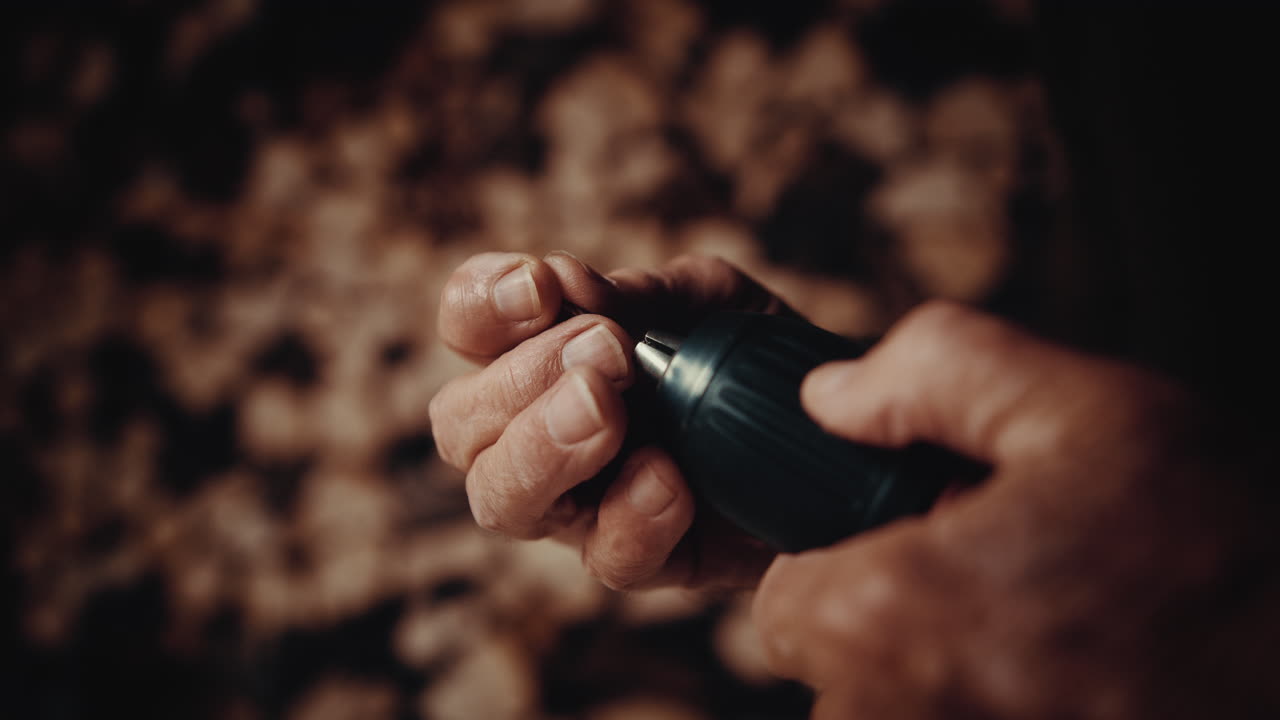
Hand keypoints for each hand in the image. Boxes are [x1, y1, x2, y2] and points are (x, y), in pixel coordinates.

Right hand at [429, 251, 791, 589]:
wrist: (830, 426)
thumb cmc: (749, 356)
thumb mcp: (709, 301)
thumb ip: (641, 294)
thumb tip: (571, 286)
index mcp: (542, 354)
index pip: (468, 325)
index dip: (481, 304)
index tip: (541, 285)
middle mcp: (538, 432)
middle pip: (461, 422)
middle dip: (521, 379)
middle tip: (606, 348)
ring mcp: (581, 504)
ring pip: (501, 499)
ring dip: (542, 447)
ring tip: (606, 410)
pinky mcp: (641, 557)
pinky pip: (606, 556)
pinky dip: (631, 514)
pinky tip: (669, 478)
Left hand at [753, 302, 1279, 718]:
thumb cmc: (1226, 551)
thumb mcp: (1087, 409)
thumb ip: (933, 372)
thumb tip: (833, 396)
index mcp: (889, 617)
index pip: (782, 605)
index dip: (839, 563)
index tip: (912, 547)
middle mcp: (893, 718)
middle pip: (839, 668)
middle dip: (899, 621)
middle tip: (1005, 586)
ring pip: (891, 711)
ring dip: (949, 674)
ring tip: (1050, 635)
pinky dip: (987, 706)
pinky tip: (1069, 681)